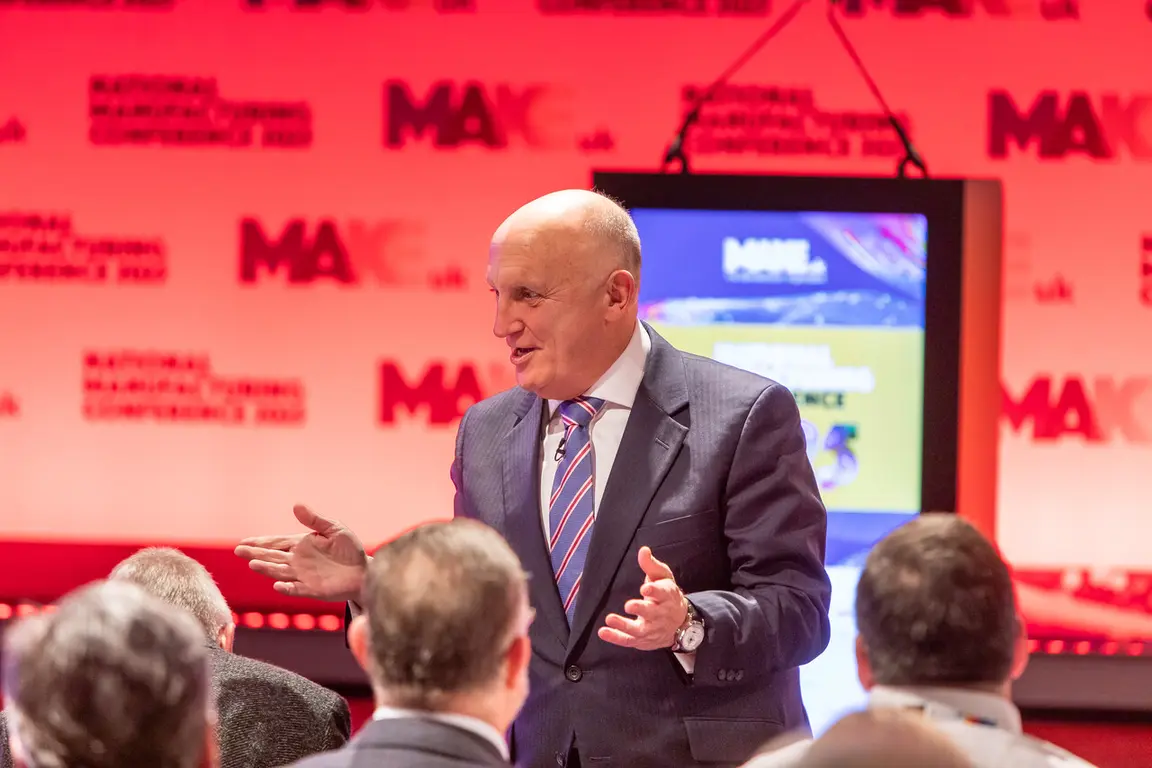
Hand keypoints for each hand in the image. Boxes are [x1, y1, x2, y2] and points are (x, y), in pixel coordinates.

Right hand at [235, 504, 367, 601]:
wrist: (364, 571)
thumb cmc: (349, 549)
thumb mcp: (334, 529)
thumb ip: (315, 520)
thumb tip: (296, 505)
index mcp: (301, 545)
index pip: (276, 543)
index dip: (260, 542)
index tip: (244, 542)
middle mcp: (297, 561)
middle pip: (272, 557)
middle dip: (256, 554)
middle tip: (239, 550)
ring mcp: (303, 576)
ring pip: (280, 572)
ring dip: (267, 569)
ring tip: (253, 564)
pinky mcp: (312, 590)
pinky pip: (296, 589)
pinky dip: (287, 588)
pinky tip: (278, 585)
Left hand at [598, 546, 688, 650]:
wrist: (680, 623)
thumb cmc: (667, 595)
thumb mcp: (663, 577)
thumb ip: (651, 565)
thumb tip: (643, 550)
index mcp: (667, 596)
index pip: (663, 593)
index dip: (655, 591)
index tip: (646, 588)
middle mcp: (661, 614)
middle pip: (652, 613)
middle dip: (641, 609)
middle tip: (629, 605)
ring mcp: (652, 629)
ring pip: (639, 630)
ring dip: (624, 626)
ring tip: (610, 618)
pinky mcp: (642, 640)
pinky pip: (629, 641)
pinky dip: (616, 638)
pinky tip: (603, 632)